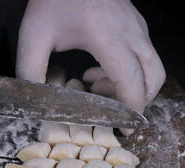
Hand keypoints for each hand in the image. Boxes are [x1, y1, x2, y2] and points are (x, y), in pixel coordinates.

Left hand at [16, 0, 164, 134]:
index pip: (132, 81)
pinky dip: (129, 72)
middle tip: (113, 112)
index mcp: (108, 36)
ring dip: (132, 86)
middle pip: (153, 77)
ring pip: (152, 67)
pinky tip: (99, 71)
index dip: (131, 108)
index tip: (124, 127)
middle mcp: (130, 32)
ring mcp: (136, 26)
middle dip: (138, 101)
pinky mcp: (135, 24)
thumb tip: (35, 102)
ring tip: (96, 87)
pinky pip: (143, 55)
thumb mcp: (34, 36)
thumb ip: (30, 71)